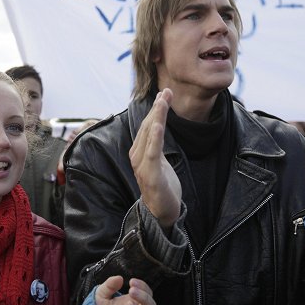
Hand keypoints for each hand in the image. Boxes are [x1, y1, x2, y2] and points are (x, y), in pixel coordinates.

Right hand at [129, 89, 181, 229]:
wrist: (162, 213)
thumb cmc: (161, 186)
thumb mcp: (158, 161)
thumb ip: (155, 145)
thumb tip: (158, 127)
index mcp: (139, 152)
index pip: (147, 125)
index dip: (155, 109)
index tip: (164, 93)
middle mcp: (137, 156)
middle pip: (148, 126)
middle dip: (157, 107)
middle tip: (167, 91)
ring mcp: (142, 165)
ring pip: (149, 135)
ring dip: (157, 116)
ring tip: (163, 101)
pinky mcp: (150, 175)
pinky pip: (152, 152)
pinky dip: (155, 137)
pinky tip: (159, 124)